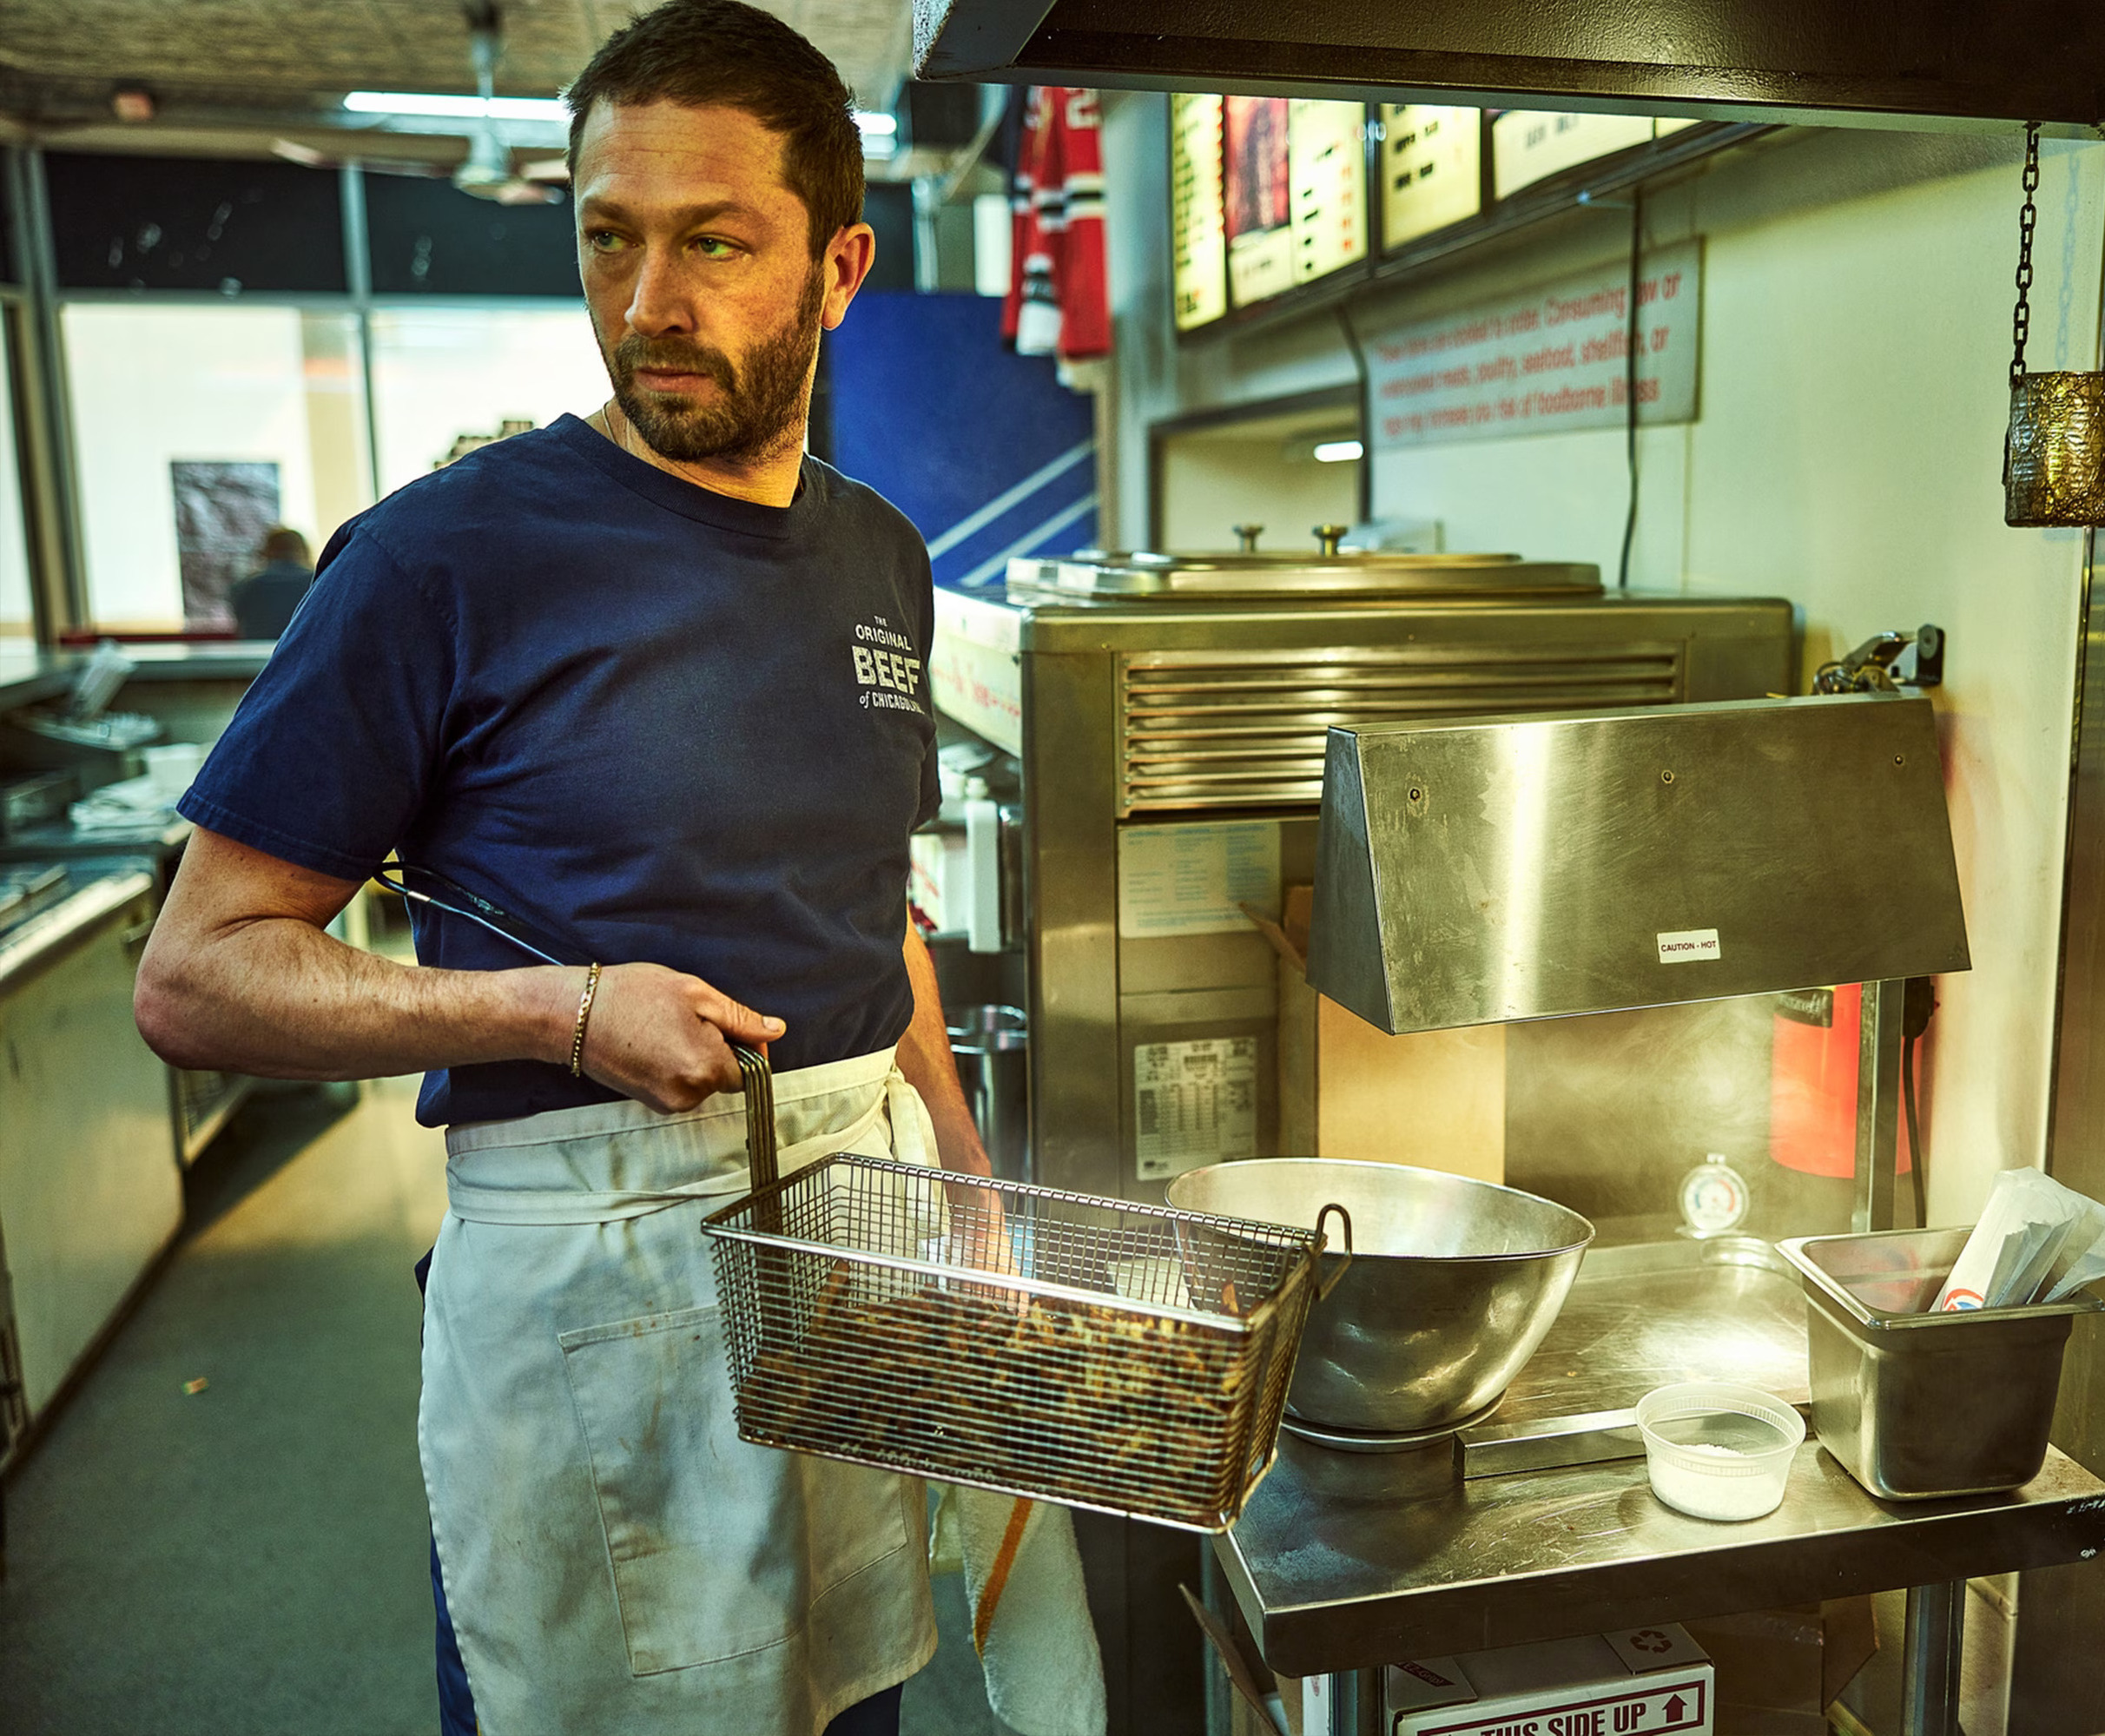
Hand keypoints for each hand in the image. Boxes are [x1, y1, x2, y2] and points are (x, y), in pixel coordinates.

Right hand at [573, 962, 782, 1113]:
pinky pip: (681, 1085)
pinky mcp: (649, 1102)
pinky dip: (676, 1065)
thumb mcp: (695, 994)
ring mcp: (666, 1103)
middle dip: (717, 1048)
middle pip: (726, 1076)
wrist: (572, 1015)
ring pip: (702, 1081)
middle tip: (686, 1017)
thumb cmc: (631, 996)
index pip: (751, 1070)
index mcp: (705, 1069)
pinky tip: (654, 1041)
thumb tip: (775, 1031)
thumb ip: (741, 1018)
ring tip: (665, 1027)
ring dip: (696, 1056)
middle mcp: (688, 1095)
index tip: (726, 1022)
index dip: (746, 1044)